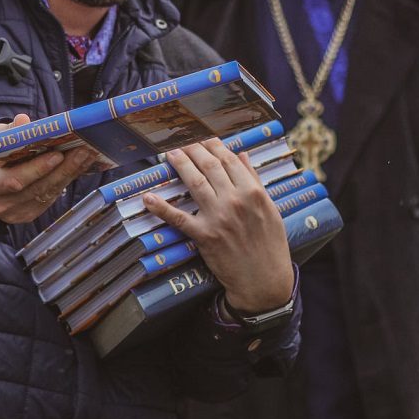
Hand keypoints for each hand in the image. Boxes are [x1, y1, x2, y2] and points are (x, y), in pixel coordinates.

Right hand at [0, 114, 96, 224]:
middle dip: (62, 169)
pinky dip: (66, 180)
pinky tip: (80, 166)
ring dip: (70, 174)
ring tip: (87, 155)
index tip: (57, 155)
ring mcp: (13, 213)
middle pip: (36, 189)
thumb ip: (8, 132)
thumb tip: (23, 121)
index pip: (12, 180)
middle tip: (83, 150)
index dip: (36, 169)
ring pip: (47, 194)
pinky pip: (50, 198)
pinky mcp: (28, 215)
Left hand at [142, 139, 292, 312]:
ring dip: (180, 165)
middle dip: (194, 149)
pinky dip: (161, 207)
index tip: (203, 138)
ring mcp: (219, 217)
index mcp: (254, 192)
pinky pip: (179, 218)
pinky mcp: (205, 236)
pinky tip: (148, 197)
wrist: (264, 280)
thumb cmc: (270, 245)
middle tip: (182, 140)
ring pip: (195, 183)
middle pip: (210, 166)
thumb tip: (241, 154)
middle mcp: (236, 200)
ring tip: (169, 154)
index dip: (213, 145)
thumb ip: (255, 180)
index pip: (229, 160)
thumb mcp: (270, 209)